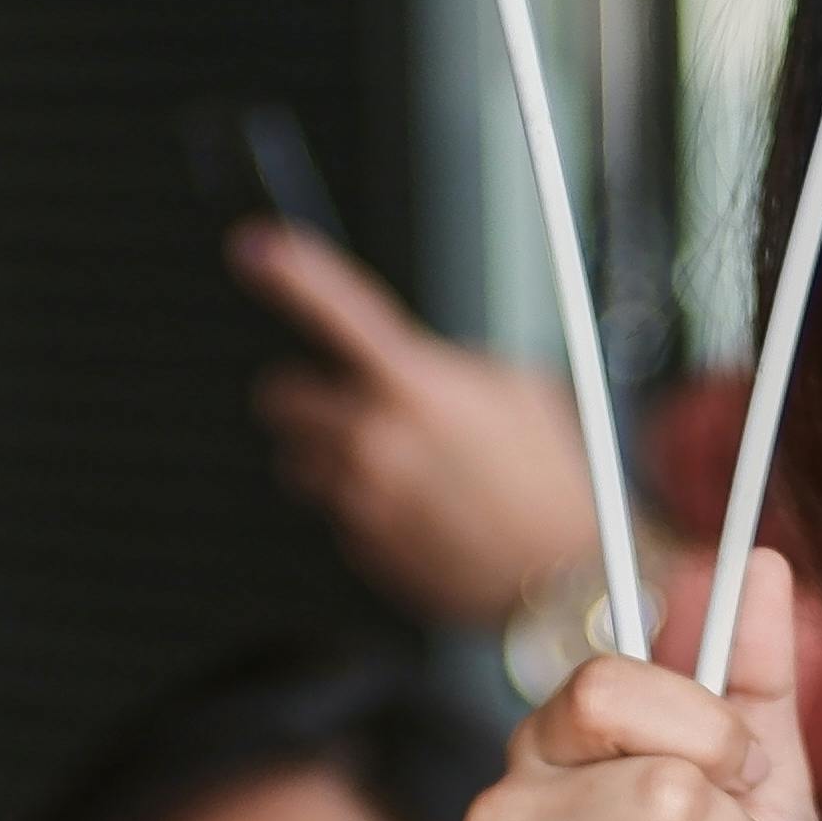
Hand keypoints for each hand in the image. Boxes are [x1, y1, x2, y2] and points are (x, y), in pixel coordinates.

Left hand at [234, 222, 616, 629]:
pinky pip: (339, 515)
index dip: (291, 269)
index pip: (337, 308)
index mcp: (415, 383)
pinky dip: (368, 511)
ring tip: (402, 472)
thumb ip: (450, 366)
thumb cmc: (552, 480)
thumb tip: (422, 362)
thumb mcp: (519, 389)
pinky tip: (424, 514)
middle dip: (311, 400)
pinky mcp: (362, 546)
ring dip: (336, 460)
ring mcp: (362, 496)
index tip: (256, 248)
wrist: (564, 572)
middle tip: (354, 409)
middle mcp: (375, 438)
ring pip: (302, 463)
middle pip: (283, 399)